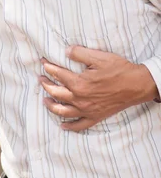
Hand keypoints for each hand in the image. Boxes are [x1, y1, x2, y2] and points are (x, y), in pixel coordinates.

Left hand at [39, 46, 157, 131]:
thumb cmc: (119, 70)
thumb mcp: (99, 57)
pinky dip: (69, 126)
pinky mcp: (95, 117)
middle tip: (40, 78)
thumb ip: (79, 53)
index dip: (48, 67)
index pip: (57, 74)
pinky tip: (62, 125)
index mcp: (79, 83)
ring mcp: (87, 110)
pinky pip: (79, 125)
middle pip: (55, 93)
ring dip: (51, 105)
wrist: (137, 85)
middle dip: (45, 85)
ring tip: (45, 99)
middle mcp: (80, 99)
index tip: (43, 62)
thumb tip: (65, 51)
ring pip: (62, 111)